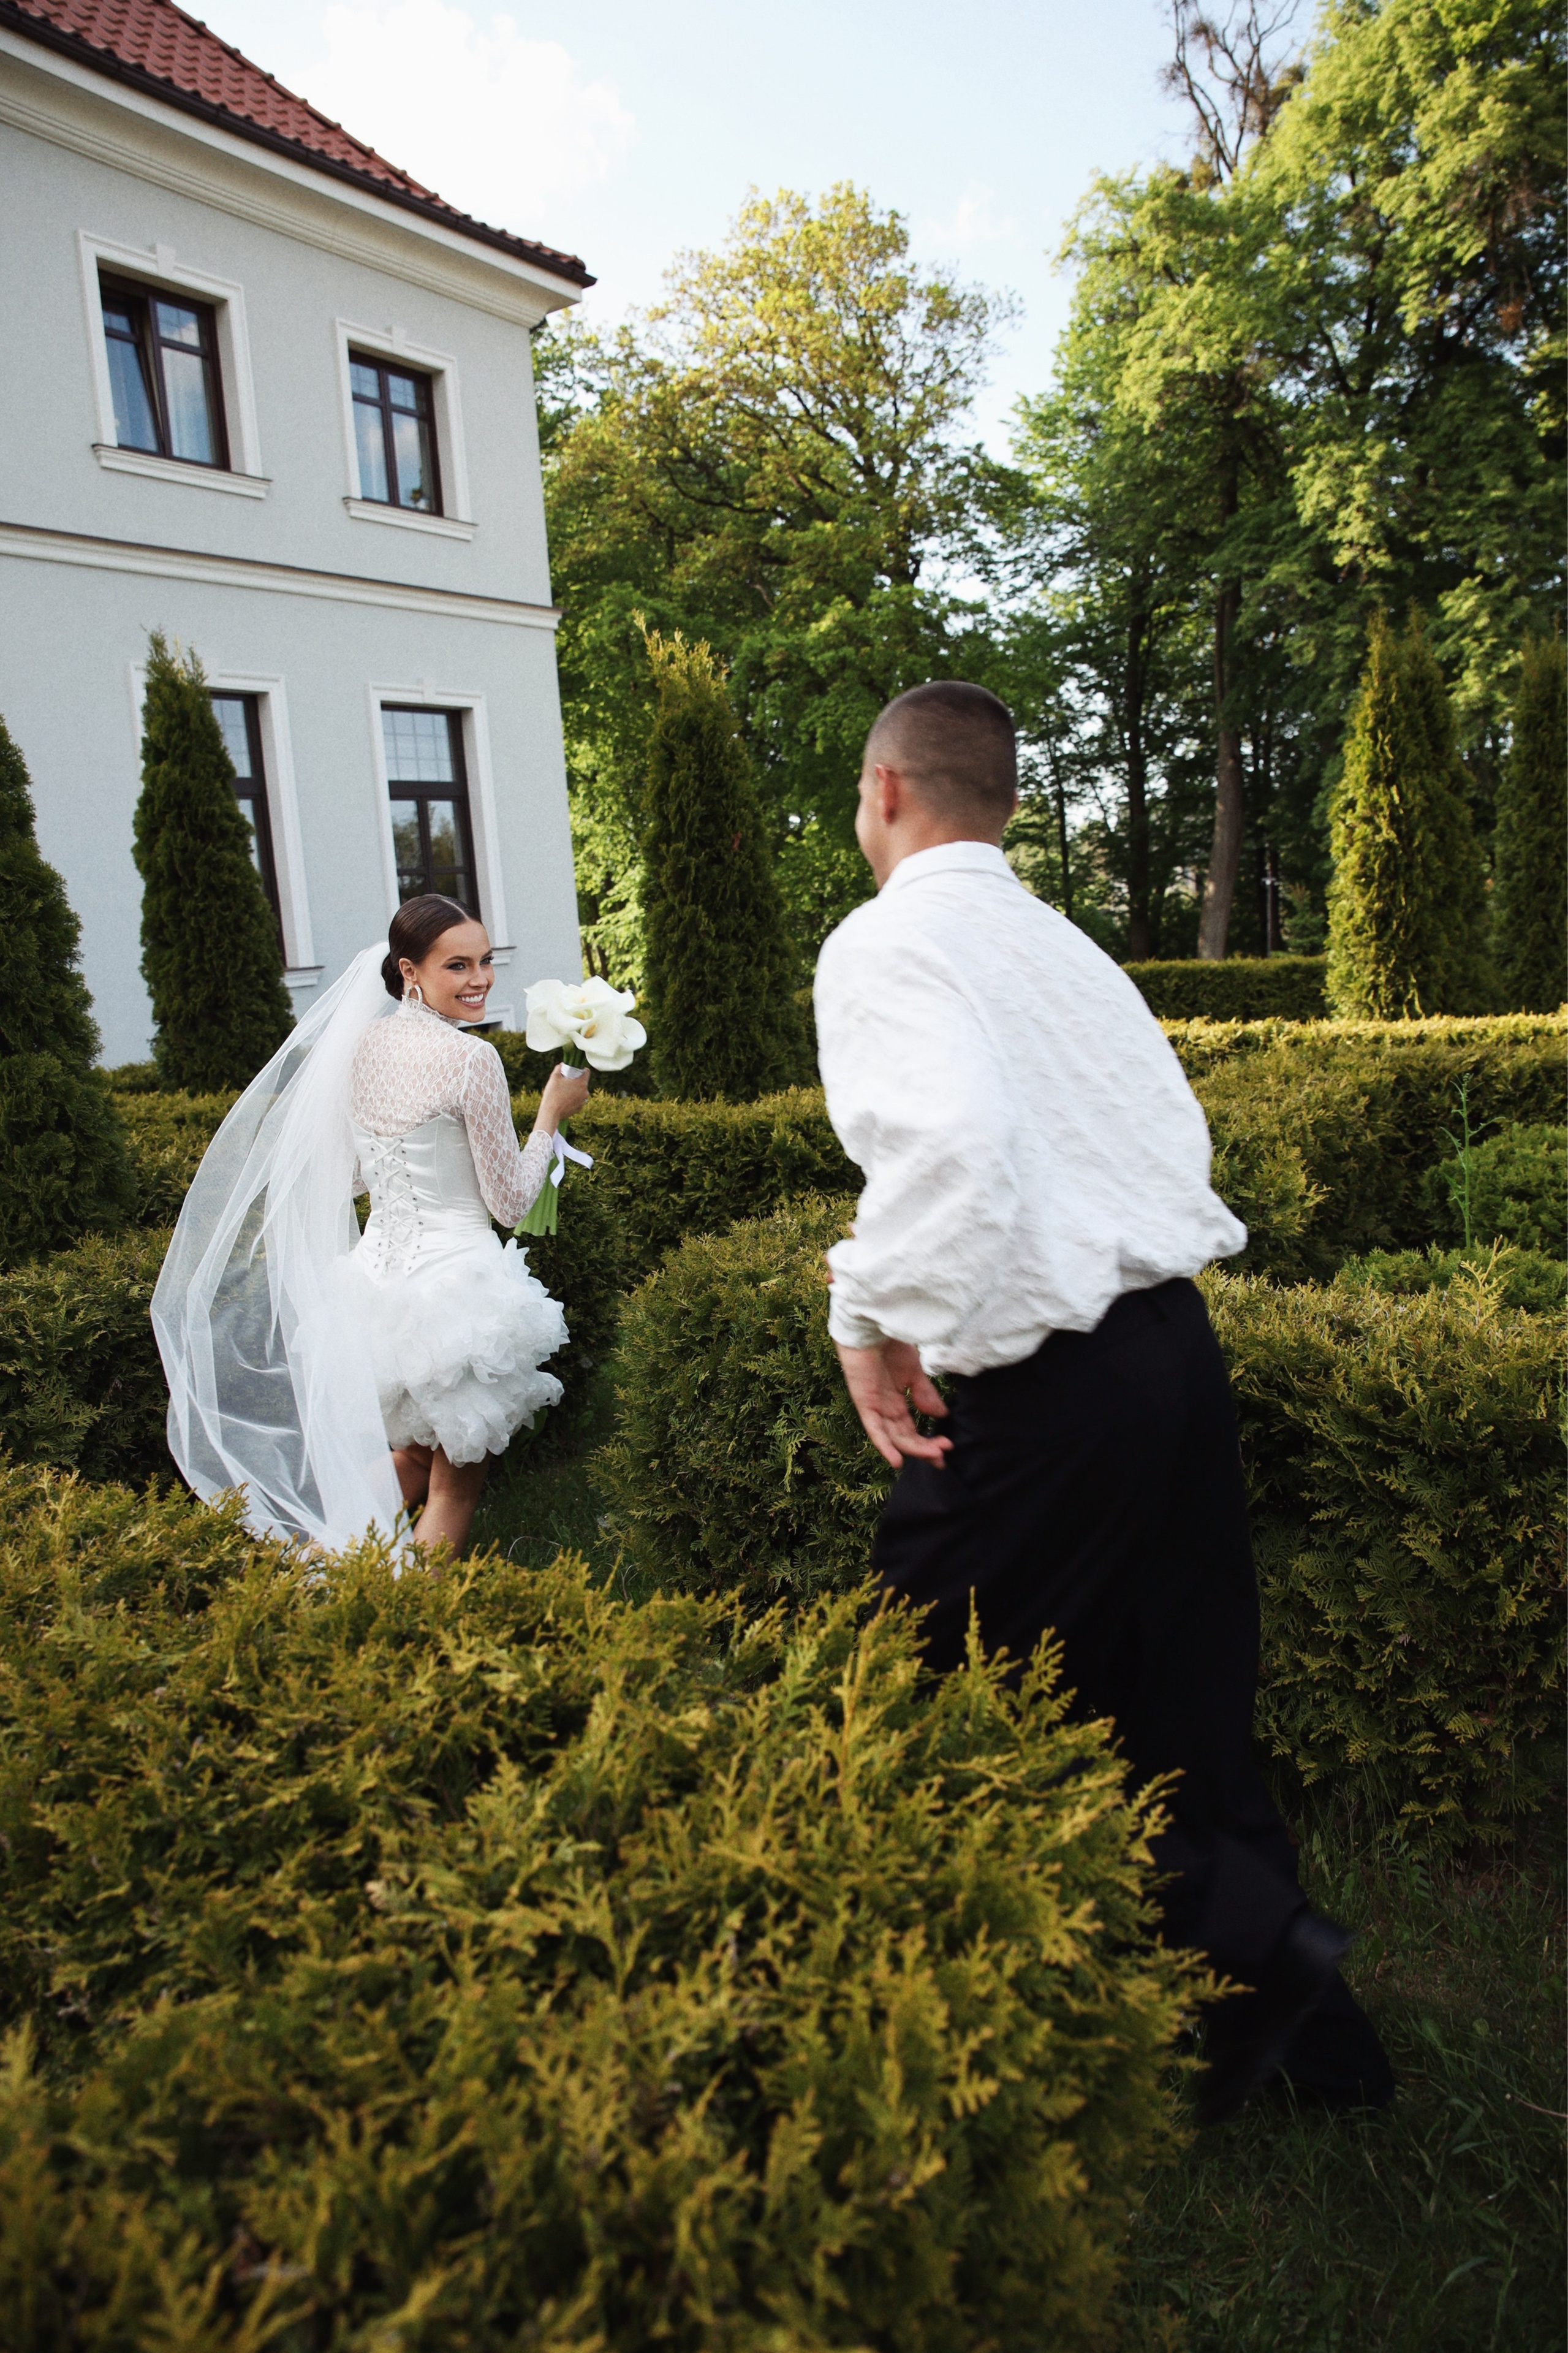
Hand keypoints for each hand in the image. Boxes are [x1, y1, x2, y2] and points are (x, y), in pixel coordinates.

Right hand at [537, 1061, 589, 1132]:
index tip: (574, 1071)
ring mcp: (583, 1101)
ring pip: (580, 1092)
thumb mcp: (554, 1078)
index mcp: (581, 1083)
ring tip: (564, 1092)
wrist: (551, 1113)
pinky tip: (564, 1100)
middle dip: (575, 1081)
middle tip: (565, 1082)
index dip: (581, 1070)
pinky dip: (573, 1099)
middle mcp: (585, 1092)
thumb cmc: (553, 1094)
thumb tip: (561, 1065)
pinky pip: (578, 1100)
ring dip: (575, 1090)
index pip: (586, 1072)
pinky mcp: (579, 1108)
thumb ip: (558, 1068)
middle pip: (583, 1082)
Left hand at [835, 1337, 951, 1470]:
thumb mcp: (914, 1372)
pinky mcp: (864, 1401)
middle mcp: (883, 1408)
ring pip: (893, 1436)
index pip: (910, 1430)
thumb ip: (925, 1394)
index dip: (927, 1442)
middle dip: (924, 1449)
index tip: (946, 1450)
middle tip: (943, 1457)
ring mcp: (873, 1406)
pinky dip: (884, 1446)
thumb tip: (941, 1415)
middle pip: (903, 1437)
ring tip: (934, 1454)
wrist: (872, 1322)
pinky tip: (896, 1462)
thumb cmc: (889, 1344)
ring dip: (913, 1448)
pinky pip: (873, 1429)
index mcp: (894, 1401)